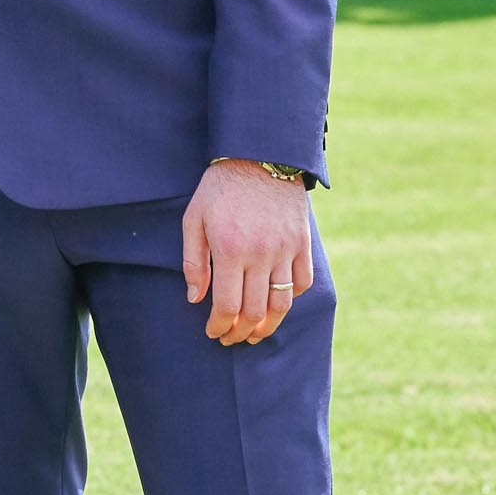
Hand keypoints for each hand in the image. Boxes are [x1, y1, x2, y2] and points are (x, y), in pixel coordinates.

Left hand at [182, 159, 312, 345]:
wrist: (259, 156)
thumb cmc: (219, 188)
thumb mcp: (194, 218)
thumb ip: (193, 260)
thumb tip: (195, 299)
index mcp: (230, 249)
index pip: (227, 306)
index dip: (219, 327)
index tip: (213, 333)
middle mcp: (260, 254)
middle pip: (255, 312)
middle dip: (240, 333)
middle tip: (230, 339)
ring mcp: (285, 250)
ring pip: (282, 305)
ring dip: (268, 327)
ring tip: (254, 334)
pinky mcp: (302, 243)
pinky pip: (302, 283)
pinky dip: (291, 299)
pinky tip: (276, 304)